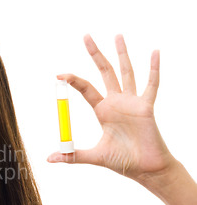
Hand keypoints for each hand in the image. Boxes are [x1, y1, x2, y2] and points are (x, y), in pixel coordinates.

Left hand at [47, 35, 176, 182]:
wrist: (145, 169)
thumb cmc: (122, 161)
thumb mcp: (94, 156)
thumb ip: (72, 155)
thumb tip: (49, 158)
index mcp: (102, 111)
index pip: (85, 89)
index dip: (73, 81)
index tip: (59, 75)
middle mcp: (116, 102)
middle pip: (103, 72)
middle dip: (95, 54)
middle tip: (86, 36)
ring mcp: (132, 102)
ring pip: (125, 72)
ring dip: (121, 54)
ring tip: (117, 35)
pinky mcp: (146, 107)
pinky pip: (151, 85)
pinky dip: (154, 69)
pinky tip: (155, 52)